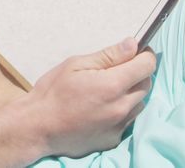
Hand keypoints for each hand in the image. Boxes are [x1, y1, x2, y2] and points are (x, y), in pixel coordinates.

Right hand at [25, 38, 156, 157]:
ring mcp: (118, 125)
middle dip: (137, 72)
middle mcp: (121, 107)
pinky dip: (120, 110)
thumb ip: (109, 56)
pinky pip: (127, 120)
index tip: (136, 51)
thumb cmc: (52, 93)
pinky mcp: (113, 138)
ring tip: (106, 90)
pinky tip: (101, 107)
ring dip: (130, 93)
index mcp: (112, 85)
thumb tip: (133, 45)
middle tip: (115, 69)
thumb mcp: (76, 65)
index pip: (147, 66)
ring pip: (139, 103)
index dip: (144, 54)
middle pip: (146, 84)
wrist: (37, 127)